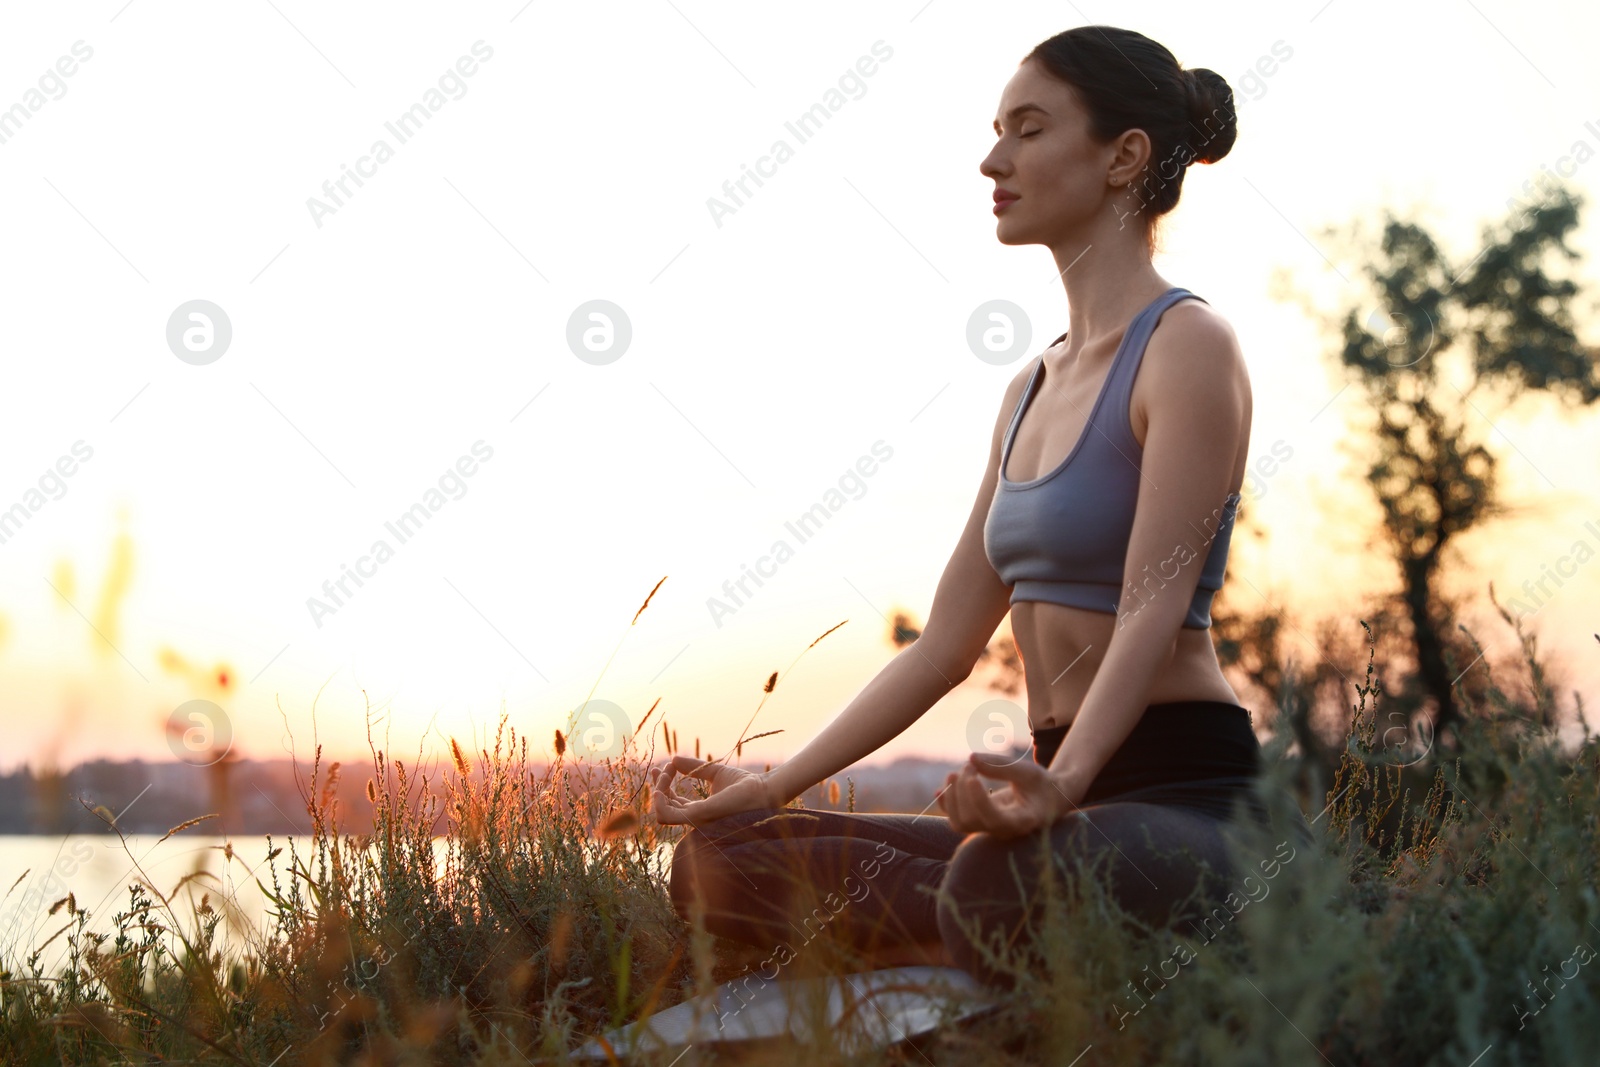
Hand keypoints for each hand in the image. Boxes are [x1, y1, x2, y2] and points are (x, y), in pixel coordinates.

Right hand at [647, 756, 782, 826]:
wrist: (762, 790)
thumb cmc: (744, 784)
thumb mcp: (713, 772)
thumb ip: (694, 767)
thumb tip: (674, 759)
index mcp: (699, 810)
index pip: (671, 802)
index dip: (663, 785)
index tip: (666, 765)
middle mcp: (696, 818)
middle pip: (664, 807)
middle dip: (658, 786)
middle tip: (663, 768)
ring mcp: (696, 819)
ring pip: (662, 811)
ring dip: (659, 790)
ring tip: (666, 772)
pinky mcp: (699, 815)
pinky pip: (668, 815)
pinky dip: (659, 802)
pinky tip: (659, 787)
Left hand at [936, 752, 1080, 839]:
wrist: (1045, 799)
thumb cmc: (1041, 785)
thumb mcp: (1029, 771)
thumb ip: (1002, 766)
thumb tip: (971, 758)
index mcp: (1022, 821)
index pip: (995, 819)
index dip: (979, 801)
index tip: (973, 777)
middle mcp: (1003, 831)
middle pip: (972, 820)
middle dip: (963, 789)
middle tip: (969, 764)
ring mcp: (989, 829)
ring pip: (960, 823)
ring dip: (951, 796)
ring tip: (955, 772)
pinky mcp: (979, 823)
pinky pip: (955, 820)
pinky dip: (945, 804)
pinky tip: (942, 788)